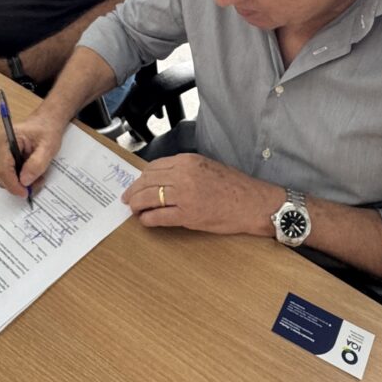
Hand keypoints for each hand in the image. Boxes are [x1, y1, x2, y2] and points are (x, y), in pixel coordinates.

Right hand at [0, 110, 65, 197]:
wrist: (45, 123)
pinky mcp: (3, 161)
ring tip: (38, 176)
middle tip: (38, 182)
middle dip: (19, 184)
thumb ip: (37, 163)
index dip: (13, 184)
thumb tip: (24, 181)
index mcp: (5, 141)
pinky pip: (8, 176)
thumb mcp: (48, 146)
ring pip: (5, 179)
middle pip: (2, 176)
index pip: (3, 168)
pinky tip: (32, 173)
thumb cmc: (45, 130)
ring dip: (20, 183)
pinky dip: (20, 180)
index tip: (26, 193)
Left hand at [121, 153, 280, 235]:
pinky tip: (145, 220)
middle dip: (133, 191)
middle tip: (127, 198)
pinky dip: (148, 219)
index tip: (136, 184)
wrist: (253, 203)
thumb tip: (161, 178)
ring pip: (149, 198)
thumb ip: (184, 169)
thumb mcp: (206, 166)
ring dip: (137, 205)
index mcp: (187, 161)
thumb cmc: (234, 186)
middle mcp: (183, 175)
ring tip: (133, 210)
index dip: (141, 177)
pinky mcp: (188, 215)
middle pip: (147, 182)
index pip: (153, 167)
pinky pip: (159, 217)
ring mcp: (185, 195)